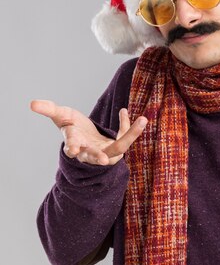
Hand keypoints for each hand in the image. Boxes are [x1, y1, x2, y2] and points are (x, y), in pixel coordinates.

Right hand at [30, 100, 146, 165]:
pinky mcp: (117, 147)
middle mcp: (90, 150)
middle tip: (104, 160)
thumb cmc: (74, 128)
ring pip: (120, 147)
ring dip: (131, 135)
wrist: (87, 139)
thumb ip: (49, 110)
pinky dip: (127, 124)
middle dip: (97, 157)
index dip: (72, 147)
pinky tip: (123, 111)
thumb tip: (32, 103)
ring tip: (142, 120)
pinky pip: (124, 135)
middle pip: (95, 155)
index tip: (71, 150)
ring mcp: (106, 150)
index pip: (72, 146)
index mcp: (75, 143)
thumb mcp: (62, 116)